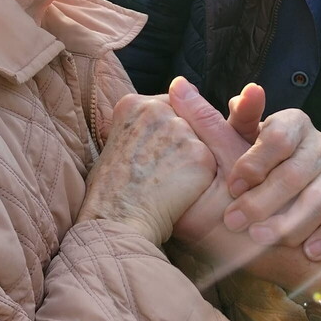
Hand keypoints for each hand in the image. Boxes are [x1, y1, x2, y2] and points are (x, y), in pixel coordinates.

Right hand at [77, 92, 215, 246]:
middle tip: (159, 170)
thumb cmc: (111, 189)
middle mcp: (156, 109)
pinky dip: (200, 181)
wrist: (117, 220)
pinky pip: (209, 163)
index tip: (153, 152)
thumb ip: (141, 121)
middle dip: (181, 141)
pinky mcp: (199, 154)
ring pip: (200, 140)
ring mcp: (179, 130)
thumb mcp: (116, 141)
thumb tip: (168, 100)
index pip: (169, 104)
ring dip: (191, 160)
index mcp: (132, 104)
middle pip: (186, 119)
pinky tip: (179, 193)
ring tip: (167, 182)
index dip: (166, 131)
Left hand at [169, 78, 320, 293]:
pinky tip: (308, 250)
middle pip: (295, 172)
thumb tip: (179, 86)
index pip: (277, 137)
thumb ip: (210, 121)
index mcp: (293, 124)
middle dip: (263, 200)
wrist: (294, 215)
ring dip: (290, 222)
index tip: (232, 185)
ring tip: (262, 239)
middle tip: (235, 222)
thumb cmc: (255, 174)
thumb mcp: (232, 146)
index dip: (253, 162)